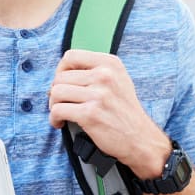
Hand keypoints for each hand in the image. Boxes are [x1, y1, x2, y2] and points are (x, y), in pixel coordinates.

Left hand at [48, 49, 170, 178]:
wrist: (140, 138)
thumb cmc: (125, 112)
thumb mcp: (118, 81)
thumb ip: (94, 72)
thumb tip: (61, 75)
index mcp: (111, 64)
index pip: (71, 56)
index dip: (61, 70)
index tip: (63, 83)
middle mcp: (105, 75)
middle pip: (60, 77)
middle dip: (56, 92)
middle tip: (62, 103)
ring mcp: (98, 94)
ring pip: (55, 92)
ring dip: (53, 105)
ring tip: (62, 113)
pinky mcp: (90, 114)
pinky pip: (58, 110)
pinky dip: (54, 119)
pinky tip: (61, 122)